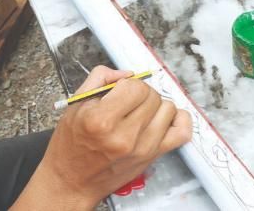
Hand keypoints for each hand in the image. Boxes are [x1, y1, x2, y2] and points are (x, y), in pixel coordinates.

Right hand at [15, 66, 192, 209]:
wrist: (72, 181)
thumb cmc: (71, 144)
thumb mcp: (76, 104)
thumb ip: (101, 78)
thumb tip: (128, 73)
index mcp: (101, 120)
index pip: (134, 86)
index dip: (127, 84)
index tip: (118, 91)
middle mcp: (124, 136)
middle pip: (152, 96)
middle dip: (140, 93)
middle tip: (126, 102)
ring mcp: (142, 148)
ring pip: (168, 109)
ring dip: (155, 105)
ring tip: (140, 112)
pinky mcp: (153, 157)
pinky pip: (182, 132)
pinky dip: (179, 120)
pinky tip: (163, 119)